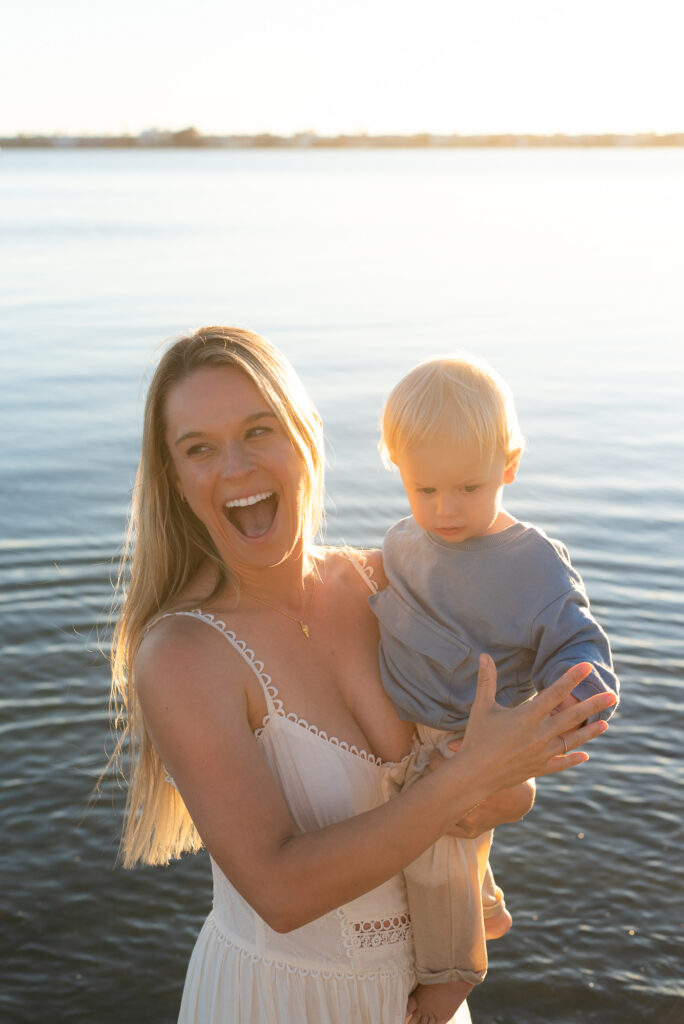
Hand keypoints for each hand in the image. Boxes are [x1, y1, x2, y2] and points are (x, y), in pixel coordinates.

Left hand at [425, 741, 534, 837]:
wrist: (521, 799)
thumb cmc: (506, 770)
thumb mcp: (492, 751)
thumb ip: (470, 743)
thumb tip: (449, 745)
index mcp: (471, 778)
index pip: (436, 764)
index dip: (434, 757)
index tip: (436, 754)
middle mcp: (468, 801)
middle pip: (433, 786)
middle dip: (432, 776)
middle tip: (436, 771)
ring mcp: (469, 819)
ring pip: (438, 807)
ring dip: (437, 796)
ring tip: (440, 787)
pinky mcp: (470, 831)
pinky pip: (447, 826)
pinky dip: (444, 815)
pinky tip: (443, 805)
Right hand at [453, 655, 614, 794]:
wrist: (475, 775)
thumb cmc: (477, 738)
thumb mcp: (481, 706)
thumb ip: (487, 680)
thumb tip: (484, 655)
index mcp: (528, 716)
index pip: (556, 692)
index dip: (572, 678)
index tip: (587, 667)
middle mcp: (540, 734)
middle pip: (573, 716)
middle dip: (594, 704)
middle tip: (612, 695)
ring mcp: (543, 753)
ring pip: (573, 740)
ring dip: (591, 731)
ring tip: (606, 723)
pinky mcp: (540, 768)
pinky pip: (562, 763)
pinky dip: (573, 758)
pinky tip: (585, 756)